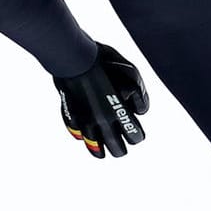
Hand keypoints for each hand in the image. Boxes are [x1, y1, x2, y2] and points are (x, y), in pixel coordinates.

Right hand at [53, 44, 149, 158]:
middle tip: (123, 144)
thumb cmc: (103, 61)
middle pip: (118, 147)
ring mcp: (86, 120)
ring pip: (97, 148)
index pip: (134, 135)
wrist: (74, 57)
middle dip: (123, 146)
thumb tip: (138, 110)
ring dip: (103, 150)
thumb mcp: (131, 72)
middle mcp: (102, 120)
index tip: (137, 132)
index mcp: (119, 110)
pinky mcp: (72, 117)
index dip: (137, 134)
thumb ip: (138, 93)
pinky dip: (85, 140)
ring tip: (104, 153)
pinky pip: (79, 135)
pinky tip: (87, 141)